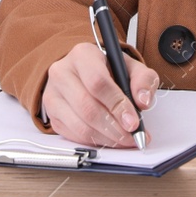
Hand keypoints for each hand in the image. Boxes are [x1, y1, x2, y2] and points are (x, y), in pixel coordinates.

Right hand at [41, 41, 159, 147]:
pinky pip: (73, 135)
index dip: (117, 105)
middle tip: (132, 135)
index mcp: (82, 55)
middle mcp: (62, 72)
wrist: (84, 72)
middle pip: (87, 106)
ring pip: (80, 125)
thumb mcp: (130, 67)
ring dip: (106, 138)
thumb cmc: (107, 69)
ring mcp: (53, 94)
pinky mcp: (52, 114)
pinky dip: (95, 141)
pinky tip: (110, 139)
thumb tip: (143, 101)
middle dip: (114, 127)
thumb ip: (143, 79)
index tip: (134, 121)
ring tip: (124, 139)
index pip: (98, 82)